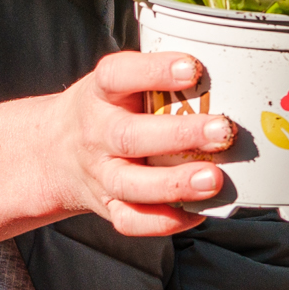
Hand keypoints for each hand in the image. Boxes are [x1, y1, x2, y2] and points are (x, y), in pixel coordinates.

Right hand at [46, 50, 242, 238]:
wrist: (57, 151)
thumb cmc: (109, 109)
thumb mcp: (121, 83)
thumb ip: (160, 79)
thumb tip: (231, 74)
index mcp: (100, 93)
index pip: (118, 75)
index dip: (154, 71)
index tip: (192, 68)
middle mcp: (96, 133)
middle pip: (129, 136)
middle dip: (179, 135)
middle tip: (222, 131)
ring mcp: (100, 173)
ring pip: (131, 184)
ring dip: (175, 184)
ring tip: (215, 179)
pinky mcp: (107, 206)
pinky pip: (132, 221)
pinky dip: (166, 221)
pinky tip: (198, 212)